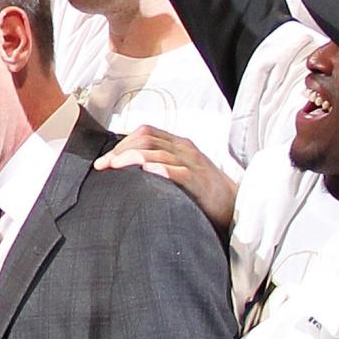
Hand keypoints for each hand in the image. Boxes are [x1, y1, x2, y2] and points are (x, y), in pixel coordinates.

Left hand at [96, 126, 237, 229]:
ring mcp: (193, 164)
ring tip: (114, 167)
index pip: (144, 132)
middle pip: (146, 138)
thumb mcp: (181, 170)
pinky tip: (146, 171)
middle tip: (103, 166)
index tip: (104, 160)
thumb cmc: (203, 190)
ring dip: (131, 158)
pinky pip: (178, 172)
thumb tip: (124, 170)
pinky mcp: (199, 182)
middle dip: (120, 150)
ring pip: (158, 152)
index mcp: (178, 144)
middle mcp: (184, 150)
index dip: (121, 143)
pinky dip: (161, 170)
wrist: (235, 205)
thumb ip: (158, 164)